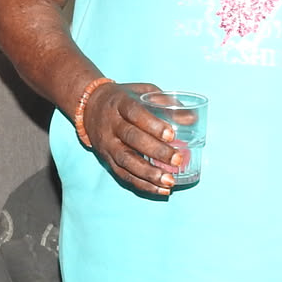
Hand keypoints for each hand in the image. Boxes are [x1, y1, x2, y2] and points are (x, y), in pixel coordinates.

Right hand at [81, 81, 183, 195]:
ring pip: (126, 161)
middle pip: (131, 138)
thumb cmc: (124, 99)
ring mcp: (107, 144)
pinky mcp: (107, 160)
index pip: (134, 113)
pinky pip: (123, 175)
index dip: (152, 124)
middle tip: (177, 160)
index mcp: (119, 103)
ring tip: (170, 182)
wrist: (89, 107)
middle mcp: (111, 124)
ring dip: (149, 174)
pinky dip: (142, 185)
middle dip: (155, 151)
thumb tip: (191, 119)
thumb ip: (165, 102)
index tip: (171, 135)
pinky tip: (161, 190)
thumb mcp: (142, 92)